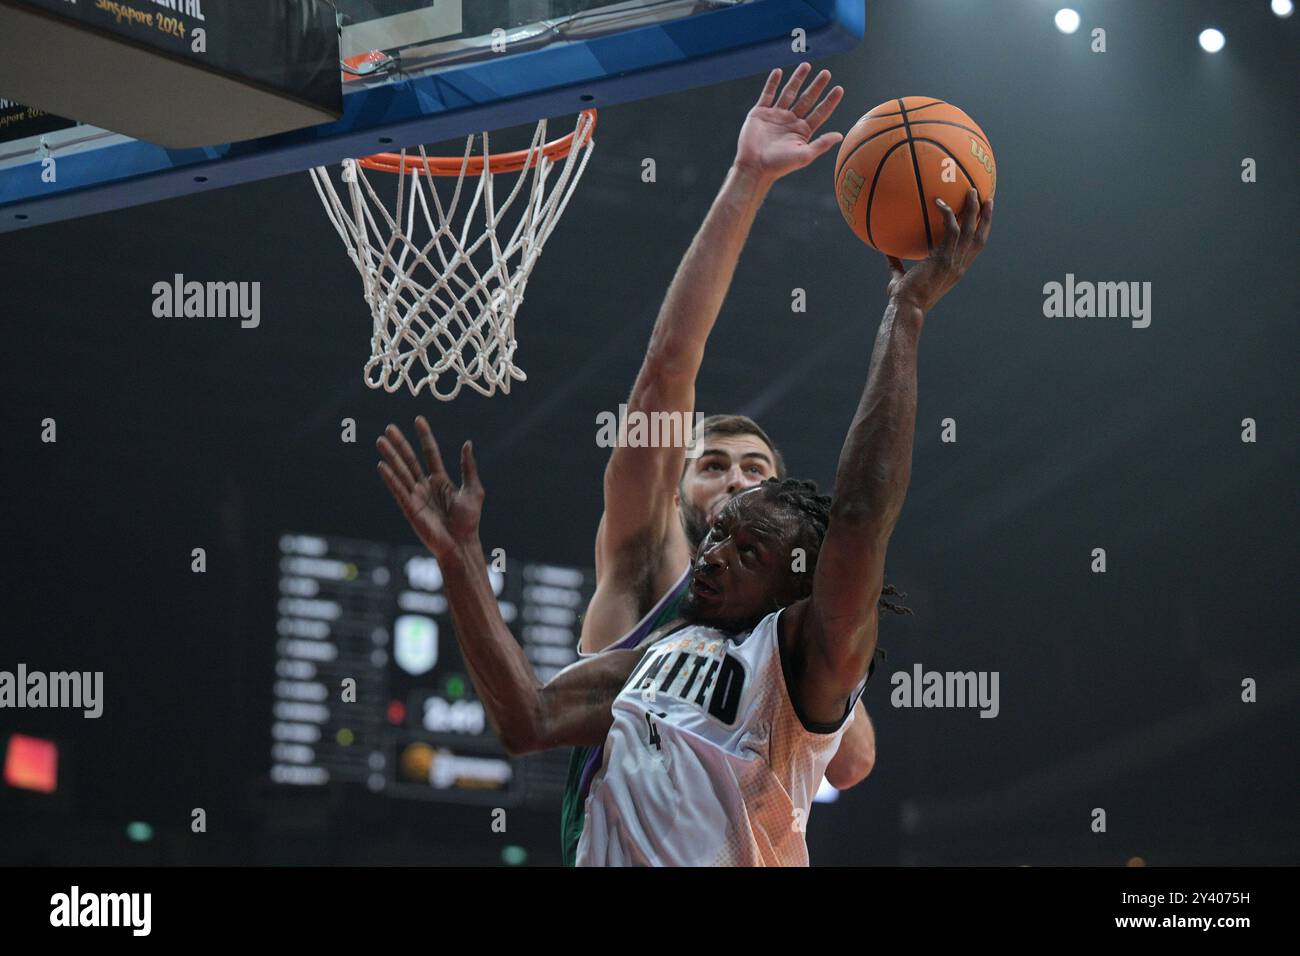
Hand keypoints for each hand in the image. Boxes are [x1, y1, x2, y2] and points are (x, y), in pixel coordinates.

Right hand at [376, 417, 483, 560]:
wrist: (462, 544)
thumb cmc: (469, 521)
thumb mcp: (473, 490)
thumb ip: (468, 467)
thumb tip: (468, 443)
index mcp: (440, 480)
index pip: (430, 453)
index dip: (424, 437)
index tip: (418, 420)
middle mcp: (425, 486)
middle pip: (410, 460)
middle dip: (400, 443)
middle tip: (389, 427)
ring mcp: (416, 496)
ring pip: (401, 472)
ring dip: (391, 456)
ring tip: (380, 441)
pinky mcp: (410, 508)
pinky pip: (398, 490)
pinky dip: (390, 478)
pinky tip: (382, 465)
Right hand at [734, 62, 843, 185]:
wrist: (754, 167)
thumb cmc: (779, 165)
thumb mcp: (804, 155)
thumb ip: (821, 144)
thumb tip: (841, 136)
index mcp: (802, 130)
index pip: (819, 112)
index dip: (829, 101)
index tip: (839, 89)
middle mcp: (790, 121)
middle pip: (806, 99)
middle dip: (816, 86)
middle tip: (826, 73)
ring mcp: (775, 115)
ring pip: (789, 92)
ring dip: (797, 79)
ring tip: (806, 65)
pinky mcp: (760, 113)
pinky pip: (767, 94)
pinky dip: (772, 82)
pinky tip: (778, 71)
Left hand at [886, 188, 993, 313]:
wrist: (907, 308)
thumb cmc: (902, 299)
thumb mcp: (900, 279)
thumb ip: (896, 264)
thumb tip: (886, 252)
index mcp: (955, 270)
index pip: (974, 248)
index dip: (981, 231)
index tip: (984, 216)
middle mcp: (959, 266)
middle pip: (979, 237)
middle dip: (986, 217)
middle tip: (988, 198)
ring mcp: (953, 263)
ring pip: (970, 231)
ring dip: (973, 210)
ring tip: (972, 191)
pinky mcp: (944, 259)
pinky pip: (951, 231)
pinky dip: (948, 214)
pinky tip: (939, 202)